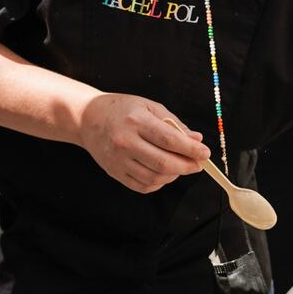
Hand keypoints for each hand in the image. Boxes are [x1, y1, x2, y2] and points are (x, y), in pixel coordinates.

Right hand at [78, 94, 207, 193]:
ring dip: (174, 175)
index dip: (191, 149)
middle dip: (186, 166)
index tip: (205, 153)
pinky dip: (159, 183)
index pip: (169, 140)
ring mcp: (119, 160)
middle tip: (198, 164)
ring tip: (180, 166)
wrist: (87, 118)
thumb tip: (196, 139)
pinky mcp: (114, 173)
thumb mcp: (149, 107)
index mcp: (136, 122)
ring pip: (154, 177)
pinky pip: (142, 186)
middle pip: (163, 162)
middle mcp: (125, 142)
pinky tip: (164, 174)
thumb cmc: (121, 109)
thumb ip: (173, 124)